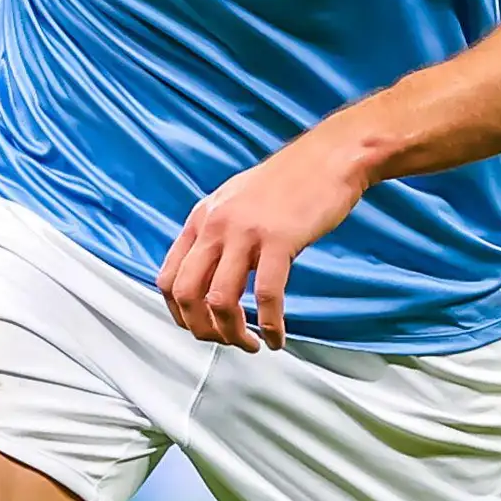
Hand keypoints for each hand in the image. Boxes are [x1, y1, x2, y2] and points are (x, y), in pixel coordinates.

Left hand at [158, 127, 375, 350]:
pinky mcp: (278, 240)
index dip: (180, 314)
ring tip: (252, 344)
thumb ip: (217, 232)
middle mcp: (215, 225)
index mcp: (202, 218)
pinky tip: (278, 336)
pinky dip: (270, 325)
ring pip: (220, 301)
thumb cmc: (291, 181)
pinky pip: (266, 295)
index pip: (169, 278)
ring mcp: (245, 232)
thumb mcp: (236, 200)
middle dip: (202, 330)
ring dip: (233, 334)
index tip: (201, 328)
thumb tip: (210, 272)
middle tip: (226, 342)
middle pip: (186, 294)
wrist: (331, 156)